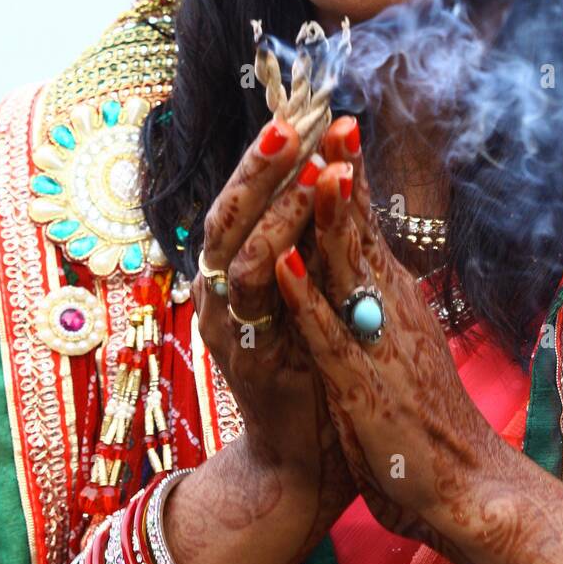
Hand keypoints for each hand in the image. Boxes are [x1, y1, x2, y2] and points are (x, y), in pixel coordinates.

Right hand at [191, 115, 356, 557]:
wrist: (306, 458)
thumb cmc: (315, 369)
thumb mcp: (318, 292)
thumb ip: (316, 239)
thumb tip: (337, 172)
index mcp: (244, 265)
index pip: (255, 192)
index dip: (279, 150)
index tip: (311, 105)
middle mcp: (225, 285)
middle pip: (235, 206)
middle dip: (264, 161)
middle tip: (293, 117)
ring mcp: (228, 319)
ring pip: (239, 246)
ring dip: (273, 204)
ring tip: (306, 163)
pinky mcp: (243, 355)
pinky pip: (253, 301)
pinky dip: (272, 264)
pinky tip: (290, 242)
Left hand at [273, 117, 506, 563]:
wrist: (464, 480)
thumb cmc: (427, 411)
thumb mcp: (404, 338)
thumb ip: (383, 295)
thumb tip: (367, 253)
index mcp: (395, 297)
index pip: (367, 224)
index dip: (350, 174)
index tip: (336, 124)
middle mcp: (390, 309)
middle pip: (361, 231)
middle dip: (344, 174)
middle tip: (334, 118)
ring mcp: (376, 343)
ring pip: (349, 271)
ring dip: (330, 219)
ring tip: (317, 169)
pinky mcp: (361, 385)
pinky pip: (327, 336)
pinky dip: (306, 299)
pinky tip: (287, 266)